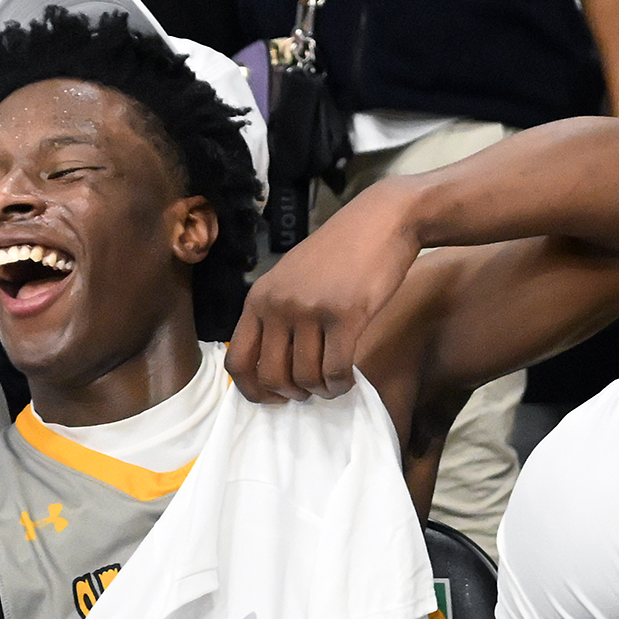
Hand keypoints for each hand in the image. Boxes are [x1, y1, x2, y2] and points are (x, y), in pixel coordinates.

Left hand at [228, 180, 423, 402]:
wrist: (382, 221)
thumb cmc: (340, 252)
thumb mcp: (292, 278)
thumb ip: (276, 313)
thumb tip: (272, 365)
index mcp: (258, 297)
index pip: (237, 361)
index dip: (254, 391)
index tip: (276, 397)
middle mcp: (278, 305)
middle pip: (272, 376)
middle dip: (292, 394)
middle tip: (310, 391)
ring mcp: (310, 310)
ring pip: (306, 377)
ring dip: (321, 391)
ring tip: (333, 385)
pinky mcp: (345, 316)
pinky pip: (336, 370)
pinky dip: (342, 384)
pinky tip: (349, 380)